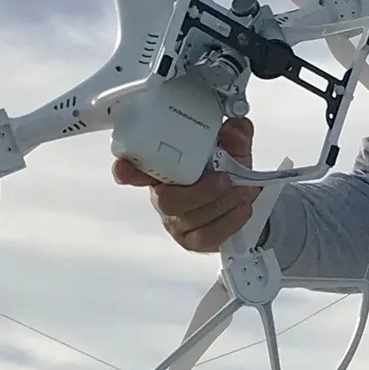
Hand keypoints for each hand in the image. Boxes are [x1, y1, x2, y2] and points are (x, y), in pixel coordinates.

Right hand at [111, 116, 261, 252]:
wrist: (244, 196)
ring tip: (240, 192)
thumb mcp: (234, 147)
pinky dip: (227, 223)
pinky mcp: (191, 240)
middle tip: (225, 180)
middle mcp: (164, 195)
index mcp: (165, 169)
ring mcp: (176, 221)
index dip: (127, 170)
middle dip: (200, 191)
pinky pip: (204, 238)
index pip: (136, 169)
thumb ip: (235, 135)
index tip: (124, 167)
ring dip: (219, 205)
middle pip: (166, 200)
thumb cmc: (228, 169)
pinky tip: (241, 209)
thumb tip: (234, 129)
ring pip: (187, 219)